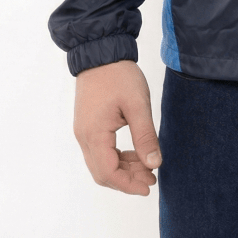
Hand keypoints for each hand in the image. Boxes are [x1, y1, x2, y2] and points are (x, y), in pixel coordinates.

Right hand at [73, 60, 160, 195]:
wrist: (101, 51)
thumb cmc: (119, 75)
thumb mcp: (138, 104)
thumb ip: (145, 136)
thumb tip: (154, 164)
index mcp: (94, 134)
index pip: (108, 173)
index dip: (128, 184)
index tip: (149, 186)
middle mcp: (84, 137)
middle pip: (102, 172)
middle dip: (127, 179)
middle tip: (151, 178)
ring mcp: (83, 131)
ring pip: (101, 163)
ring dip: (123, 169)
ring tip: (147, 167)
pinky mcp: (87, 124)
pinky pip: (100, 151)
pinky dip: (116, 157)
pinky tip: (134, 154)